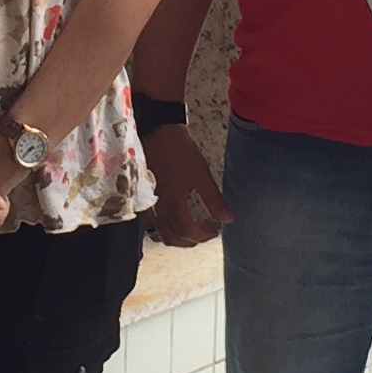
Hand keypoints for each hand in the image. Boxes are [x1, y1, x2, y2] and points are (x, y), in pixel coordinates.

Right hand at [144, 123, 229, 246]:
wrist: (157, 131)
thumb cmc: (180, 151)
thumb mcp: (202, 175)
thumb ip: (214, 200)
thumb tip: (227, 219)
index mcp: (174, 202)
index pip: (188, 231)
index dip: (203, 236)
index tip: (214, 230)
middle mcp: (158, 207)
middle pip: (173, 238)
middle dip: (191, 241)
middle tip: (204, 234)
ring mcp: (149, 203)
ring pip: (160, 233)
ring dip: (177, 238)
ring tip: (190, 232)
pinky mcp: (144, 198)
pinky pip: (152, 224)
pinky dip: (164, 229)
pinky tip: (173, 223)